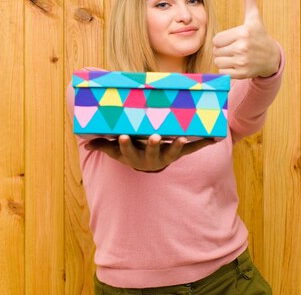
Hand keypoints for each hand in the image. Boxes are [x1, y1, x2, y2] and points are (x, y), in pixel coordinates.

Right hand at [84, 134, 215, 171]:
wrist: (150, 165)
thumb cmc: (132, 153)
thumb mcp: (116, 152)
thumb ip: (103, 146)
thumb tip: (86, 143)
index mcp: (135, 156)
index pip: (128, 150)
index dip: (125, 144)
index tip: (122, 136)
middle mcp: (152, 158)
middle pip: (152, 152)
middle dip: (153, 145)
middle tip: (154, 137)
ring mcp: (168, 156)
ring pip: (173, 152)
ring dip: (178, 146)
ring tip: (182, 138)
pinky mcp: (181, 153)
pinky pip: (193, 149)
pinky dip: (203, 143)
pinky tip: (215, 136)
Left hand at [212, 0, 280, 78]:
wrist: (272, 58)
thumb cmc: (259, 35)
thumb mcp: (254, 16)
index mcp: (243, 33)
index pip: (216, 39)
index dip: (222, 39)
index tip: (232, 39)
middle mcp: (242, 48)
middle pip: (216, 50)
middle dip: (222, 50)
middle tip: (234, 48)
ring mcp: (242, 62)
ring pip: (218, 62)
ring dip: (223, 60)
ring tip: (235, 56)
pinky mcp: (242, 74)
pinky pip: (223, 72)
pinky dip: (227, 70)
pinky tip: (237, 64)